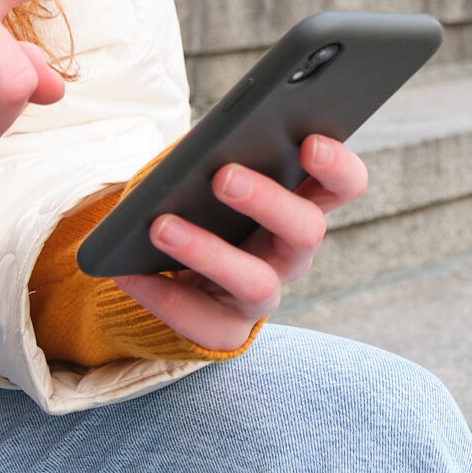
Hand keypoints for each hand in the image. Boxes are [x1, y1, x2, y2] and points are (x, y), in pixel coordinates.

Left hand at [111, 135, 369, 351]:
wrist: (173, 268)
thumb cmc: (199, 200)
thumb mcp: (210, 170)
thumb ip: (218, 153)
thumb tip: (200, 149)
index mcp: (301, 202)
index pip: (344, 185)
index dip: (337, 166)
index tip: (309, 142)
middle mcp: (292, 252)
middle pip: (307, 230)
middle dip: (267, 201)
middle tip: (223, 176)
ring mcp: (263, 296)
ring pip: (256, 283)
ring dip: (208, 252)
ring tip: (159, 225)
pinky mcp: (228, 331)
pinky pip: (201, 321)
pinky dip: (162, 295)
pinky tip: (127, 273)